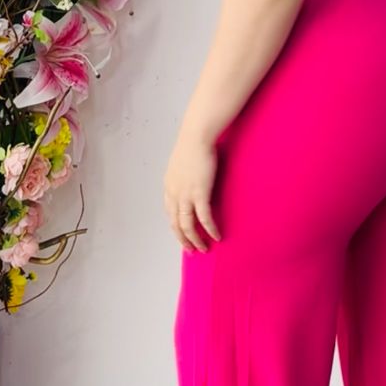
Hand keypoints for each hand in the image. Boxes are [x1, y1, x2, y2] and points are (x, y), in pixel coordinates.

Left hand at [163, 127, 221, 251]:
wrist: (197, 136)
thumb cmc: (193, 145)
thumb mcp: (182, 164)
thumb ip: (184, 176)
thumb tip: (191, 180)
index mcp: (169, 187)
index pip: (170, 213)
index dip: (176, 227)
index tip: (184, 236)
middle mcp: (174, 194)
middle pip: (176, 224)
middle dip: (184, 240)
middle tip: (192, 250)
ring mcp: (186, 195)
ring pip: (188, 225)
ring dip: (195, 240)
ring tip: (204, 248)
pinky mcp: (200, 193)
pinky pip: (204, 218)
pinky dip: (210, 229)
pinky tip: (216, 236)